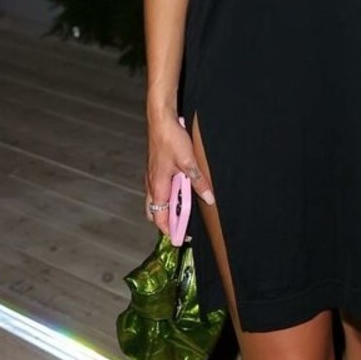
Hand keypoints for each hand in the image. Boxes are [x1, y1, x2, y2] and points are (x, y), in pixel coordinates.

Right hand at [145, 112, 214, 233]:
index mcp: (158, 187)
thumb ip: (198, 182)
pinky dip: (168, 196)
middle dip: (166, 222)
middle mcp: (152, 185)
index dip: (169, 230)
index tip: (180, 239)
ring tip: (183, 211)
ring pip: (156, 201)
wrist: (161, 120)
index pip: (160, 218)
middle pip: (155, 212)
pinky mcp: (155, 169)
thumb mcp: (189, 162)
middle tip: (182, 227)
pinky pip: (159, 189)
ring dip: (168, 208)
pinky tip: (180, 190)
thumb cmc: (171, 139)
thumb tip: (208, 199)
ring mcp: (152, 177)